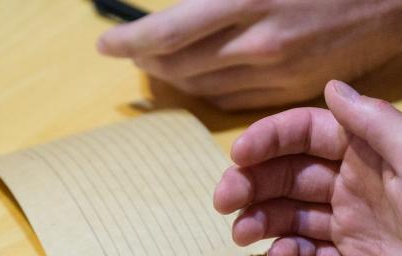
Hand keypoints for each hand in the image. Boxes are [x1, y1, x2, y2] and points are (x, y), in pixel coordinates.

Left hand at [97, 0, 401, 109]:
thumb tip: (180, 5)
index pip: (165, 32)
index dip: (131, 42)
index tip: (108, 46)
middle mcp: (256, 44)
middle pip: (180, 65)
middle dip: (149, 62)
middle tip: (134, 54)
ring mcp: (276, 74)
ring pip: (205, 87)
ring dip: (176, 78)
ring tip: (161, 67)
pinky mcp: (293, 92)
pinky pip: (236, 101)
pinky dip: (210, 91)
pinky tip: (203, 78)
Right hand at [214, 80, 401, 255]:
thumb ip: (376, 123)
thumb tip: (331, 85)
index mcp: (369, 153)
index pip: (306, 134)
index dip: (268, 140)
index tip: (238, 156)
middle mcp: (354, 185)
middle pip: (288, 175)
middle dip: (252, 183)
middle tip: (225, 201)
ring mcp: (352, 227)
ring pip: (290, 215)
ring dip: (260, 220)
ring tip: (241, 234)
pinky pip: (309, 254)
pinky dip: (287, 255)